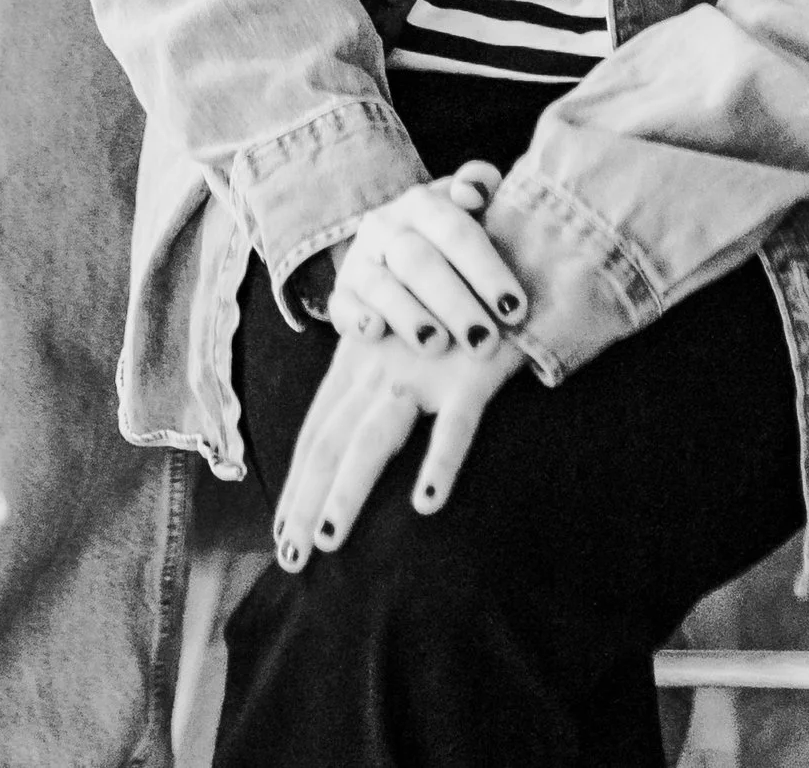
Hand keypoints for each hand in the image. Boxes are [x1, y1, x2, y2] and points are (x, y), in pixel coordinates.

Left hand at [271, 319, 525, 565]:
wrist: (528, 249)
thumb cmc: (471, 300)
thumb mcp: (415, 339)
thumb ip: (388, 382)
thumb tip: (364, 443)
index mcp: (363, 356)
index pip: (318, 429)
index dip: (296, 481)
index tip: (280, 531)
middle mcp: (383, 362)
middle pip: (331, 441)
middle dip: (305, 500)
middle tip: (289, 559)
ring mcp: (426, 366)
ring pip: (373, 438)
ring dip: (346, 491)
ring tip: (328, 540)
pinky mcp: (474, 369)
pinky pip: (455, 424)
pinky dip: (439, 462)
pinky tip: (426, 501)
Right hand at [329, 163, 524, 353]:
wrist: (393, 252)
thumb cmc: (446, 238)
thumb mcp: (466, 210)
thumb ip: (481, 188)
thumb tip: (474, 191)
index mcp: (423, 202)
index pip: (456, 232)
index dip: (487, 271)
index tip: (514, 309)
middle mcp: (386, 226)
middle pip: (420, 262)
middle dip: (455, 304)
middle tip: (484, 342)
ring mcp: (359, 260)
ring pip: (382, 285)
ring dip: (410, 316)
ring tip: (437, 345)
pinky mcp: (341, 295)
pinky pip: (342, 305)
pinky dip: (358, 318)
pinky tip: (377, 332)